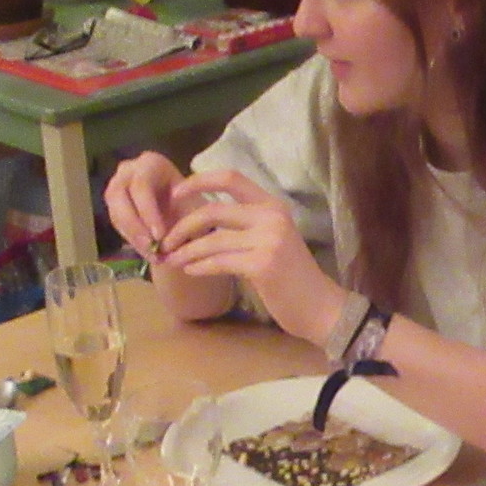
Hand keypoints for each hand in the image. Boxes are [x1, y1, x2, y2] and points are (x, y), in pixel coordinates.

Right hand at [103, 151, 185, 260]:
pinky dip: (133, 241)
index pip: (141, 185)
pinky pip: (117, 225)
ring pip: (115, 212)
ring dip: (133, 236)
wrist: (184, 208)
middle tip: (152, 248)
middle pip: (119, 196)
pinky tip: (149, 253)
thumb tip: (172, 240)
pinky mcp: (114, 206)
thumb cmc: (191, 202)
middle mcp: (128, 171)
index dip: (148, 212)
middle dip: (135, 226)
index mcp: (150, 163)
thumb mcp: (194, 206)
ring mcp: (117, 187)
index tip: (160, 236)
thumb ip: (186, 218)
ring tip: (153, 255)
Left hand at [156, 171, 348, 344]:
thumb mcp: (270, 240)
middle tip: (165, 241)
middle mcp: (272, 216)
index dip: (198, 181)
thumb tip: (198, 220)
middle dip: (183, 226)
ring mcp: (268, 239)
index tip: (176, 194)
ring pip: (212, 239)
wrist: (320, 307)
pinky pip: (219, 262)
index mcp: (272, 205)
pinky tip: (189, 271)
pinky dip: (199, 266)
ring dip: (186, 251)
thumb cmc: (291, 276)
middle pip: (213, 210)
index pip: (231, 178)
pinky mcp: (262, 264)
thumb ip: (243, 226)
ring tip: (171, 260)